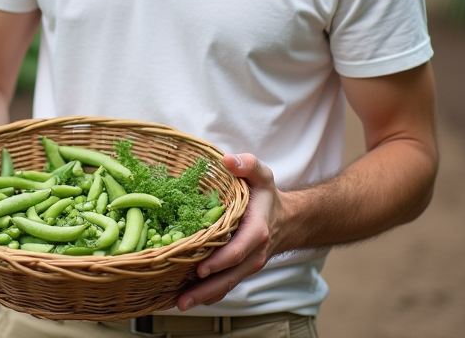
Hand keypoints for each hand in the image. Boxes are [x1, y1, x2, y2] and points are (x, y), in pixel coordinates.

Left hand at [176, 153, 282, 310]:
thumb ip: (247, 165)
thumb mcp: (262, 175)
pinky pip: (224, 286)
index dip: (220, 261)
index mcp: (256, 232)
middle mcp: (253, 254)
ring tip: (178, 305)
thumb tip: (227, 159)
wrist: (287, 220)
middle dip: (205, 290)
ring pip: (225, 286)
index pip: (238, 251)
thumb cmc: (267, 196)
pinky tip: (185, 300)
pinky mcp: (239, 271)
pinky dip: (206, 295)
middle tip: (181, 300)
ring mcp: (247, 266)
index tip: (201, 269)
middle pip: (229, 276)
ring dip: (203, 297)